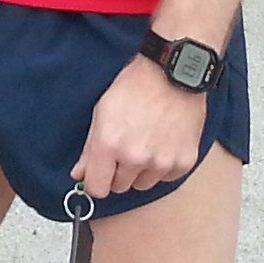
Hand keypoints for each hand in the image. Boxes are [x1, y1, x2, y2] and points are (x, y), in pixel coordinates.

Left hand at [70, 57, 208, 200]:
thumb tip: (80, 175)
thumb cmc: (135, 87)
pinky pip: (167, 178)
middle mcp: (135, 158)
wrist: (173, 73)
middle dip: (119, 172)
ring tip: (147, 142)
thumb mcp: (102, 112)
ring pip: (144, 185)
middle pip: (120, 187)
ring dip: (142, 170)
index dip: (96, 181)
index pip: (97, 189)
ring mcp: (162, 162)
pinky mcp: (184, 162)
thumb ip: (89, 149)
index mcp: (109, 145)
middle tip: (126, 146)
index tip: (100, 173)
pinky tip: (163, 142)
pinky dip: (164, 166)